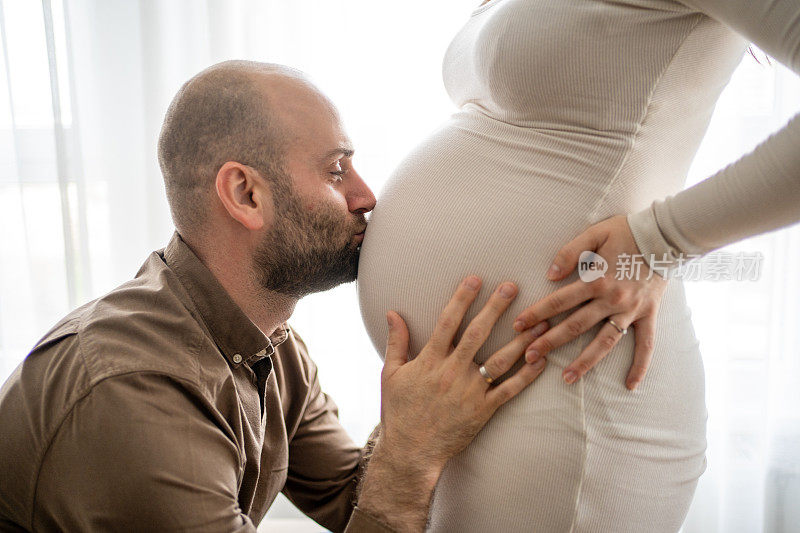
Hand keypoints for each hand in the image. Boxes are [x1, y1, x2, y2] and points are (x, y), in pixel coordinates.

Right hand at [357, 276, 548, 531]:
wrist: (410, 452)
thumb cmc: (399, 412)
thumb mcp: (390, 374)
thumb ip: (397, 342)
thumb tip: (392, 312)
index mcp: (429, 361)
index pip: (447, 322)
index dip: (461, 298)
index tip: (475, 278)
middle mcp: (451, 372)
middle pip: (477, 334)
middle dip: (496, 308)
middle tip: (512, 286)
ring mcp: (469, 392)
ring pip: (500, 360)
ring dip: (521, 339)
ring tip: (539, 321)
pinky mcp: (483, 410)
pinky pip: (509, 390)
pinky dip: (527, 376)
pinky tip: (541, 359)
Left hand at [513, 215, 666, 389]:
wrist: (664, 235)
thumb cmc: (625, 232)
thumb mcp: (594, 233)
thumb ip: (570, 252)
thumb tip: (550, 274)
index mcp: (596, 280)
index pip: (559, 301)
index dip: (536, 313)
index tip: (518, 325)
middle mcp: (612, 300)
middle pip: (575, 326)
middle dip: (550, 342)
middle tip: (529, 357)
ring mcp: (631, 311)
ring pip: (605, 343)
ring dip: (585, 362)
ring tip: (567, 378)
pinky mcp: (649, 315)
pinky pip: (646, 345)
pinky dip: (640, 365)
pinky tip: (631, 386)